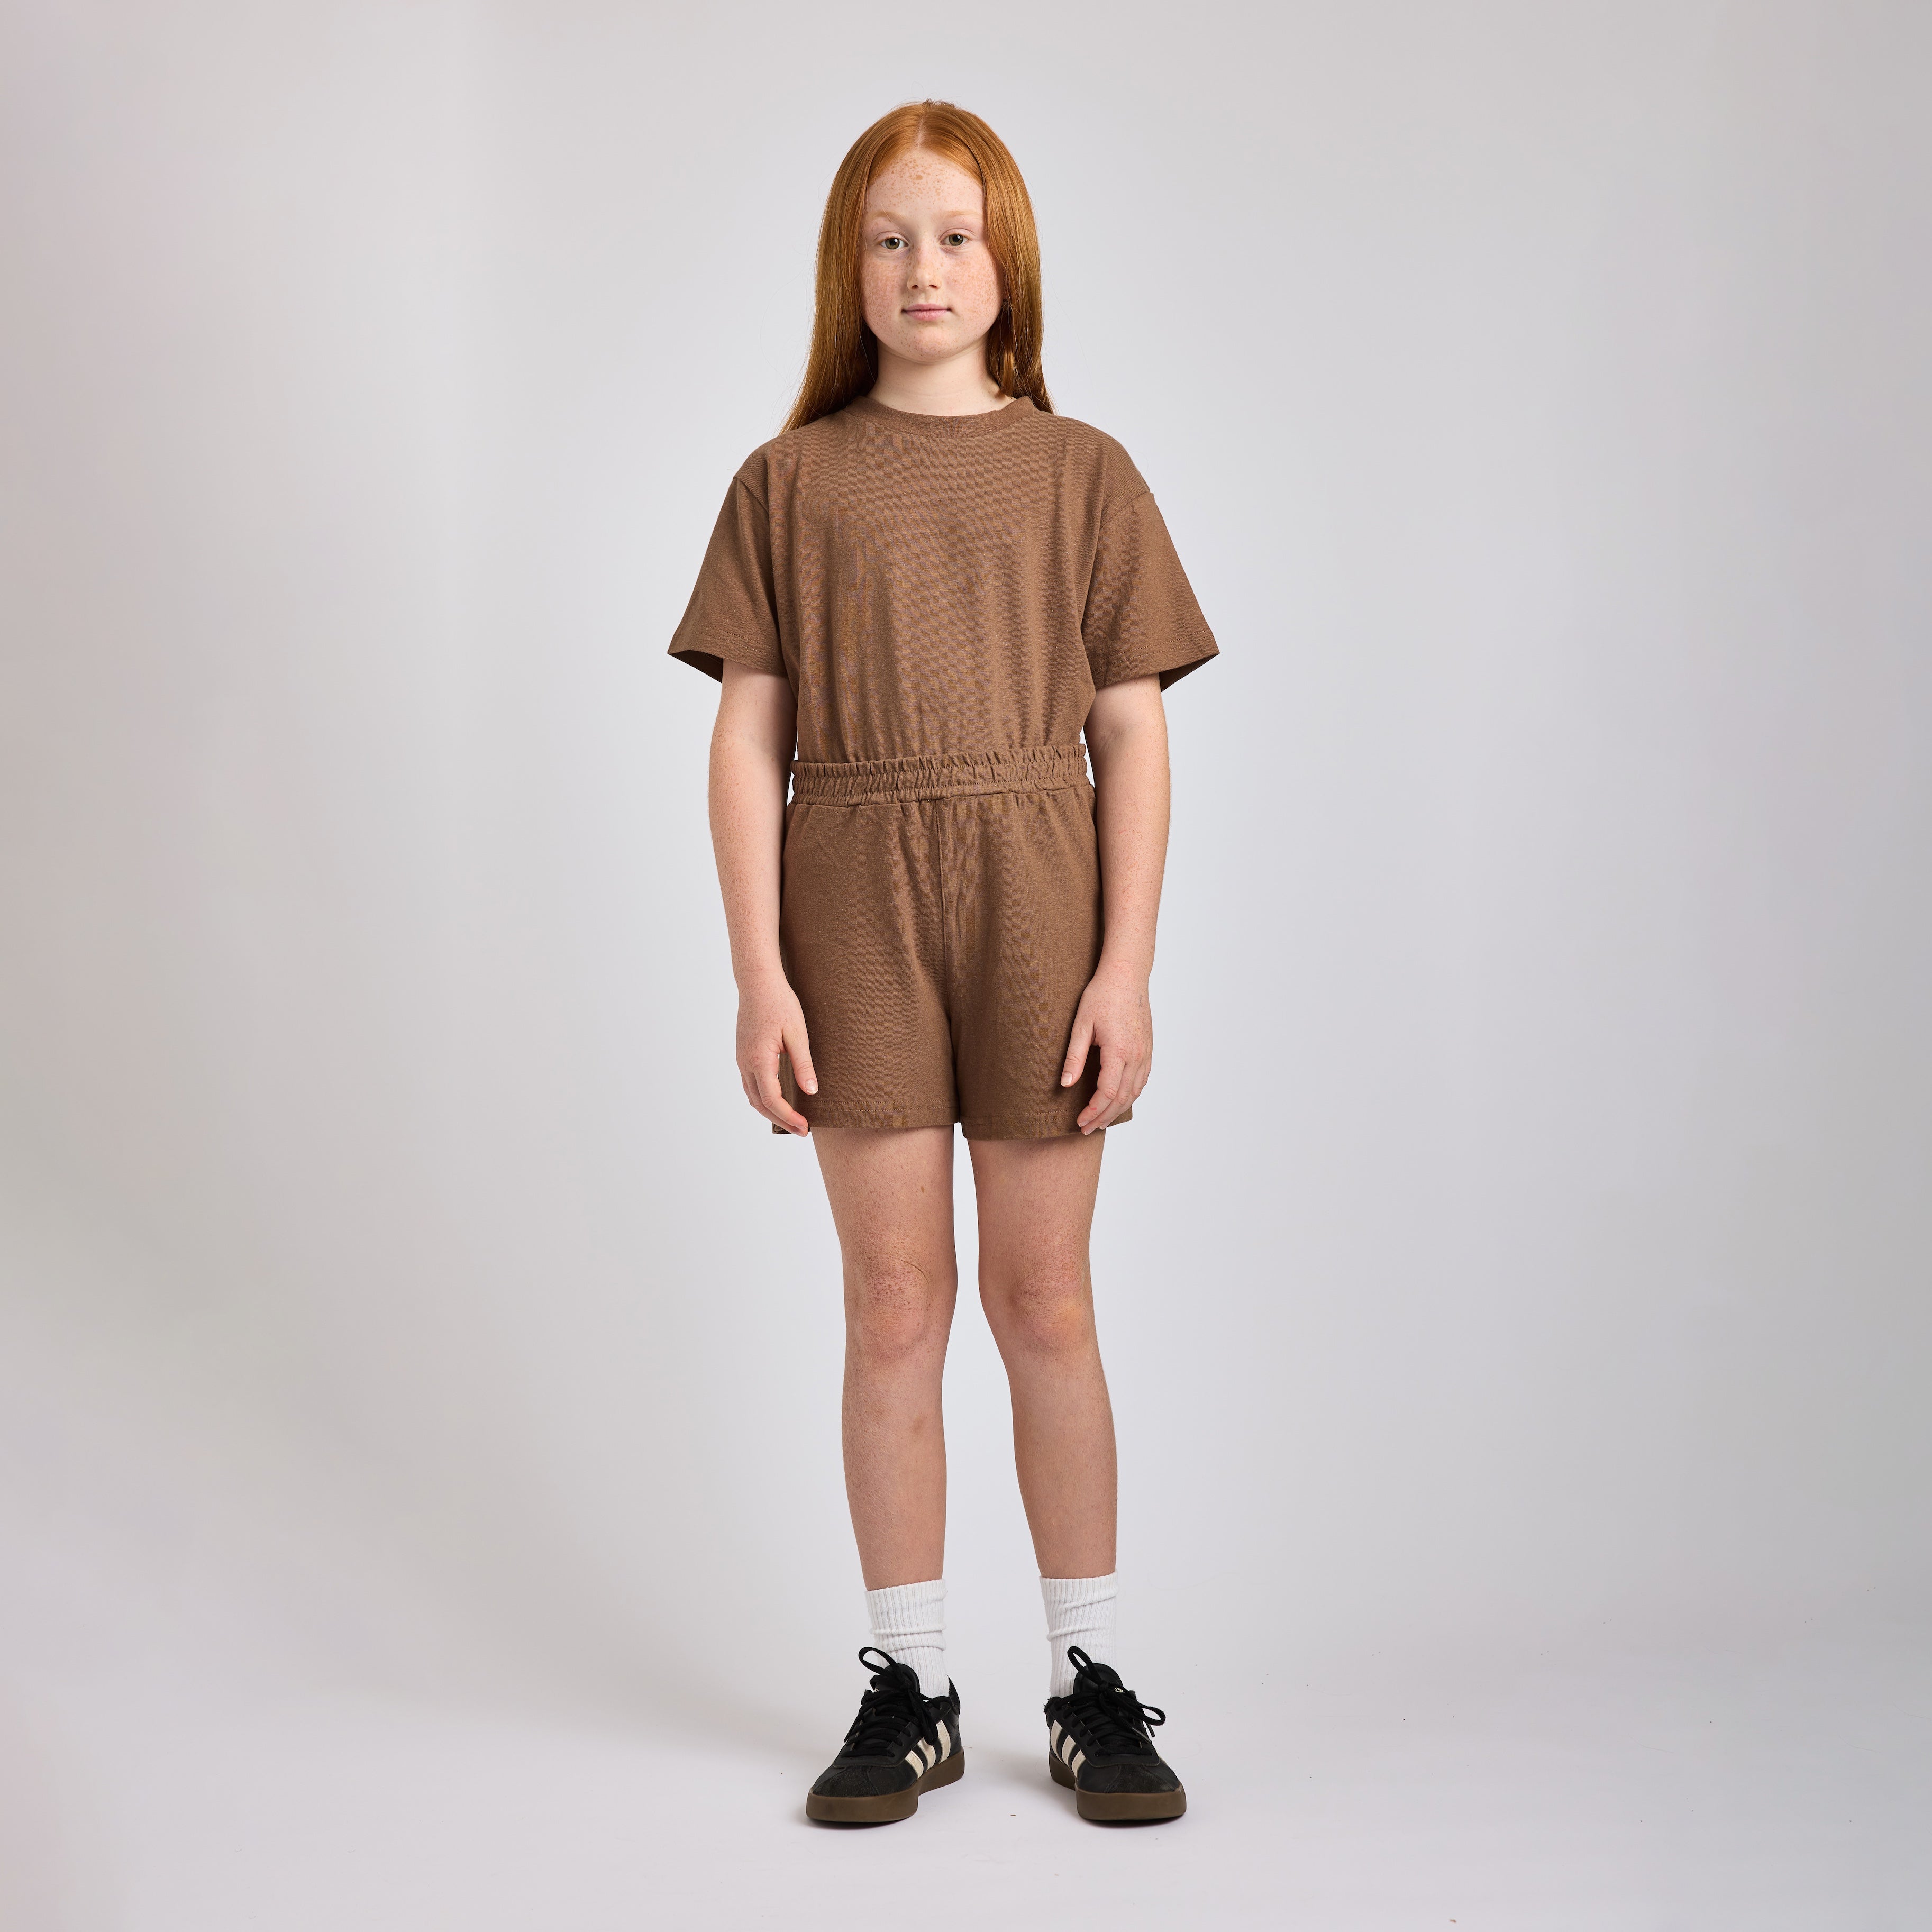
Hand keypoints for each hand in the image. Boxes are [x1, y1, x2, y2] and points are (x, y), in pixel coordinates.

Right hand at [737, 969, 816, 1134]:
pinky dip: (763, 1098)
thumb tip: (811, 1091)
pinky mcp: (743, 1054)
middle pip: (759, 1104)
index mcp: (758, 1060)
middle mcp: (745, 1063)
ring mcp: (741, 1059)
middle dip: (781, 1120)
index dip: (789, 1117)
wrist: (758, 982)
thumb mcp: (797, 1033)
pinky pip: (750, 1084)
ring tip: (792, 1120)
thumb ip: (803, 1064)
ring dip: (770, 1112)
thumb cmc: (780, 1003)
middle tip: (802, 1130)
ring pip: (752, 1096)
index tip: (806, 1127)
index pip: (772, 1100)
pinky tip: (778, 1100)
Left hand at [1061, 965, 1151, 1133]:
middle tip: (1086, 1128)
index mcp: (1119, 1050)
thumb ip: (1074, 1057)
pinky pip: (1142, 1081)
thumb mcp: (1081, 1025)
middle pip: (1122, 1098)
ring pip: (1135, 1092)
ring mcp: (1145, 1053)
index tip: (1080, 1120)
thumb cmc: (1101, 996)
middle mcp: (1136, 1055)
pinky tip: (1118, 1101)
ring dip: (1117, 1110)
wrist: (1126, 976)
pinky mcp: (1148, 1049)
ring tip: (1100, 1121)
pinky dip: (1130, 1096)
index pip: (1108, 1092)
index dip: (1093, 1110)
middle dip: (1103, 1117)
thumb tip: (1066, 1084)